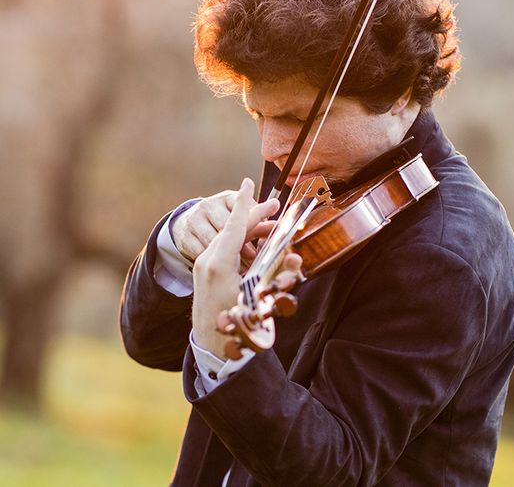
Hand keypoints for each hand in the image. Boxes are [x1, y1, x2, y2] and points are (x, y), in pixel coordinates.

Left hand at [191, 178, 299, 356]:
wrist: (210, 346)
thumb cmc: (237, 326)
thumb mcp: (258, 299)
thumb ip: (276, 277)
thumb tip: (293, 257)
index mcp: (218, 263)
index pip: (234, 224)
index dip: (244, 203)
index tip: (248, 182)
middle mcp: (208, 261)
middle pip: (234, 229)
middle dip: (255, 216)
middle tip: (274, 205)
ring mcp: (205, 267)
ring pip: (230, 239)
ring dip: (251, 231)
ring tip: (271, 227)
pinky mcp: (206, 274)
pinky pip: (226, 250)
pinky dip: (242, 243)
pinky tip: (254, 245)